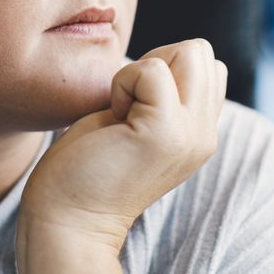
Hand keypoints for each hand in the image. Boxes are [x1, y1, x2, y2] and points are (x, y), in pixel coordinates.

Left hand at [18, 39, 227, 252]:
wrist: (66, 222)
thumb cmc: (85, 167)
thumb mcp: (137, 123)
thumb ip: (161, 95)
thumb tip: (164, 56)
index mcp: (200, 132)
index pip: (207, 65)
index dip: (164, 68)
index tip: (133, 105)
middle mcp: (204, 134)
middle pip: (201, 51)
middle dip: (157, 61)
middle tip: (126, 106)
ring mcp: (189, 135)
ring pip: (190, 51)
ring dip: (141, 71)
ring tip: (121, 112)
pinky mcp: (164, 133)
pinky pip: (151, 70)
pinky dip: (123, 82)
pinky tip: (111, 118)